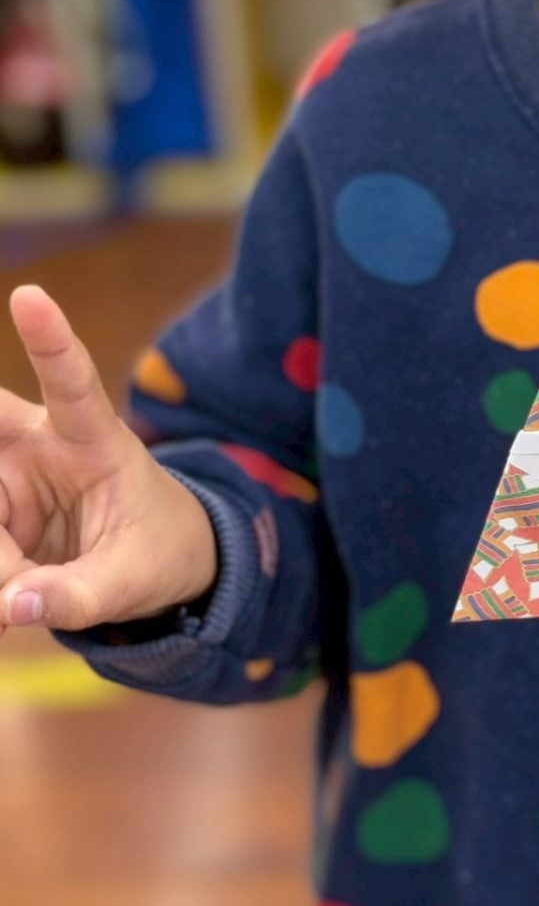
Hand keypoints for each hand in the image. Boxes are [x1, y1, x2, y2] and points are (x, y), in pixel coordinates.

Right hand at [0, 284, 216, 631]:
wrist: (156, 562)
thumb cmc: (157, 550)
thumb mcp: (135, 579)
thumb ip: (79, 596)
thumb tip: (10, 608)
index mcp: (94, 438)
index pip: (72, 383)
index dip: (51, 340)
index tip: (30, 297)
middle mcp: (39, 443)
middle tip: (12, 550)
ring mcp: (5, 474)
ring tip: (18, 602)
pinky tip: (9, 603)